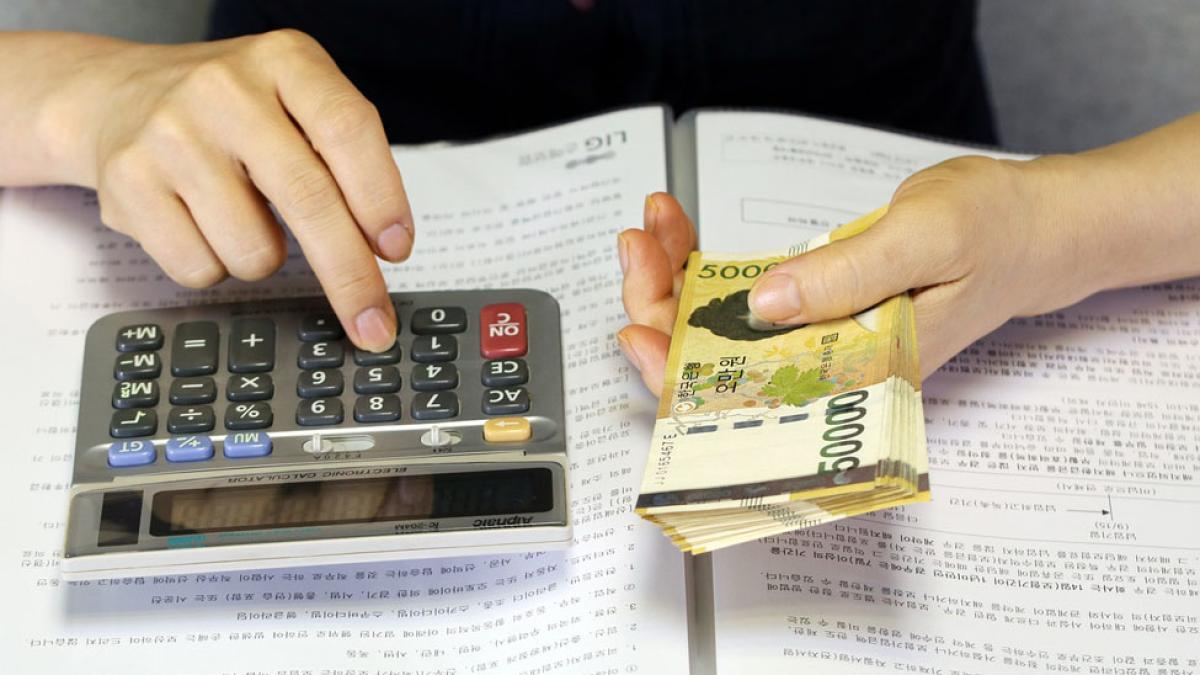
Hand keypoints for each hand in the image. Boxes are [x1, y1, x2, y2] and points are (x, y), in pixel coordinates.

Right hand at [46, 31, 410, 350]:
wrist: (118, 95)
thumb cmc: (232, 112)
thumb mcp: (296, 101)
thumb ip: (344, 159)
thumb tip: (381, 250)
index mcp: (285, 61)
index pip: (347, 130)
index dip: (381, 198)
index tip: (397, 249)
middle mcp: (225, 90)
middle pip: (309, 198)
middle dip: (351, 276)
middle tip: (372, 322)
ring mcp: (171, 135)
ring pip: (255, 250)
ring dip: (265, 258)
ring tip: (243, 216)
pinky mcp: (128, 183)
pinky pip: (201, 268)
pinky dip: (214, 266)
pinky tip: (200, 224)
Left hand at [617, 156, 1103, 392]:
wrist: (1031, 228)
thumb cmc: (996, 235)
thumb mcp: (925, 240)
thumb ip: (846, 276)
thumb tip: (764, 306)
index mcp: (858, 374)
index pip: (750, 396)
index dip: (681, 371)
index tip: (638, 325)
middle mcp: (830, 368)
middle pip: (719, 364)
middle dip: (662, 307)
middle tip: (640, 245)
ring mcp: (817, 340)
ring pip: (722, 331)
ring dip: (675, 282)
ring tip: (654, 226)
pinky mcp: (813, 309)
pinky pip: (744, 300)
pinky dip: (705, 267)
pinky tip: (683, 233)